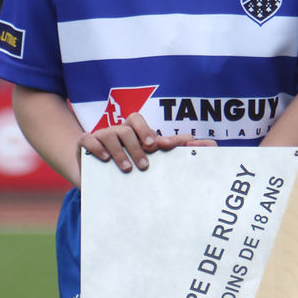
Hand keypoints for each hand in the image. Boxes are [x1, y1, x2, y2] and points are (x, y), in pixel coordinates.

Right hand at [78, 113, 215, 172]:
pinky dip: (97, 148)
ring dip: (121, 151)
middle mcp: (118, 130)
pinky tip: (105, 159)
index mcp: (133, 131)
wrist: (96, 176)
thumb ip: (177, 151)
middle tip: (146, 164)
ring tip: (126, 168)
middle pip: (128, 126)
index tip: (157, 145)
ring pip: (111, 133)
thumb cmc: (130, 165)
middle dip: (137, 143)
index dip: (148, 130)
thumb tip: (213, 145)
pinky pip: (88, 139)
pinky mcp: (85, 144)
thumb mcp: (153, 160)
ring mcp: (101, 136)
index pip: (141, 122)